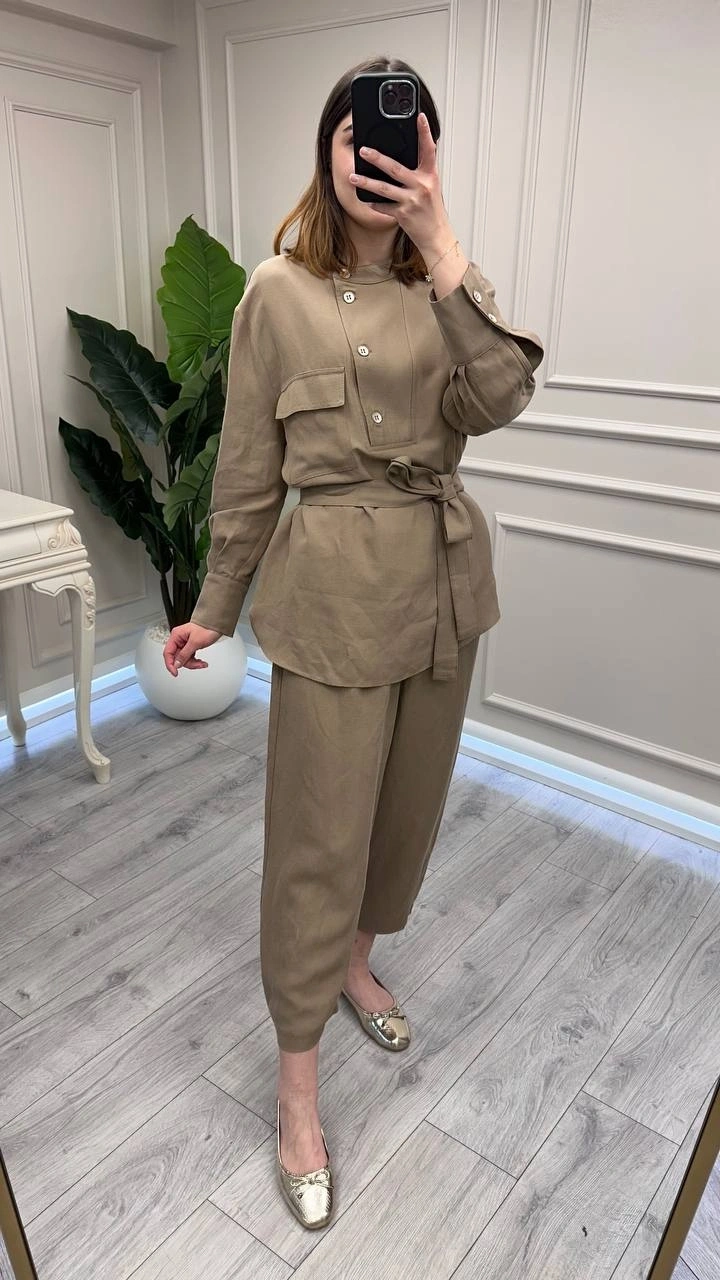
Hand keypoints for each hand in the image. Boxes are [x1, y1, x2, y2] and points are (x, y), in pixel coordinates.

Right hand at [163, 622, 221, 676]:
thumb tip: (176, 664)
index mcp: (176, 635)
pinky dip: (195, 661)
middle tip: (197, 664)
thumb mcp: (195, 642)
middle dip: (187, 663)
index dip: (170, 664)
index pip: (168, 653)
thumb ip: (185, 654)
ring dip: (193, 663)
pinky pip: (189, 657)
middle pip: (177, 658)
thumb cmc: (207, 627)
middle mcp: (178, 639)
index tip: (175, 672)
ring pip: (184, 659)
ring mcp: (184, 643)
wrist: (216, 624)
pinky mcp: (190, 646)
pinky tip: (201, 661)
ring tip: (202, 663)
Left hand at [349, 113, 453, 259]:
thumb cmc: (432, 210)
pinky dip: (374, 203)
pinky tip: (365, 199)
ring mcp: (412, 200)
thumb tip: (399, 159)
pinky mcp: (403, 214)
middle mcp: (421, 186)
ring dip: (366, 182)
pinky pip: (384, 207)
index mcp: (430, 175)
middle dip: (377, 158)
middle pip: (396, 168)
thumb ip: (419, 172)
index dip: (424, 132)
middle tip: (363, 150)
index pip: (428, 149)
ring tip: (353, 177)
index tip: (419, 117)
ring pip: (384, 188)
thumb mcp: (430, 186)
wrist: (436, 235)